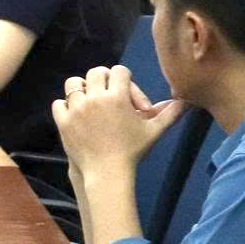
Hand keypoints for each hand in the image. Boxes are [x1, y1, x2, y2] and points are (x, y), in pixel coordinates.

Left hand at [53, 64, 182, 178]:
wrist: (107, 172)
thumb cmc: (133, 150)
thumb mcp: (153, 131)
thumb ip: (168, 114)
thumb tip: (186, 102)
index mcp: (117, 97)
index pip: (119, 70)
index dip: (124, 78)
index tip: (126, 91)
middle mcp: (95, 98)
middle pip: (96, 72)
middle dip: (103, 80)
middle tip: (108, 93)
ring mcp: (76, 108)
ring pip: (73, 84)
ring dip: (81, 89)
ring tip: (90, 101)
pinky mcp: (63, 120)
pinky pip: (58, 103)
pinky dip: (66, 107)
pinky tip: (76, 115)